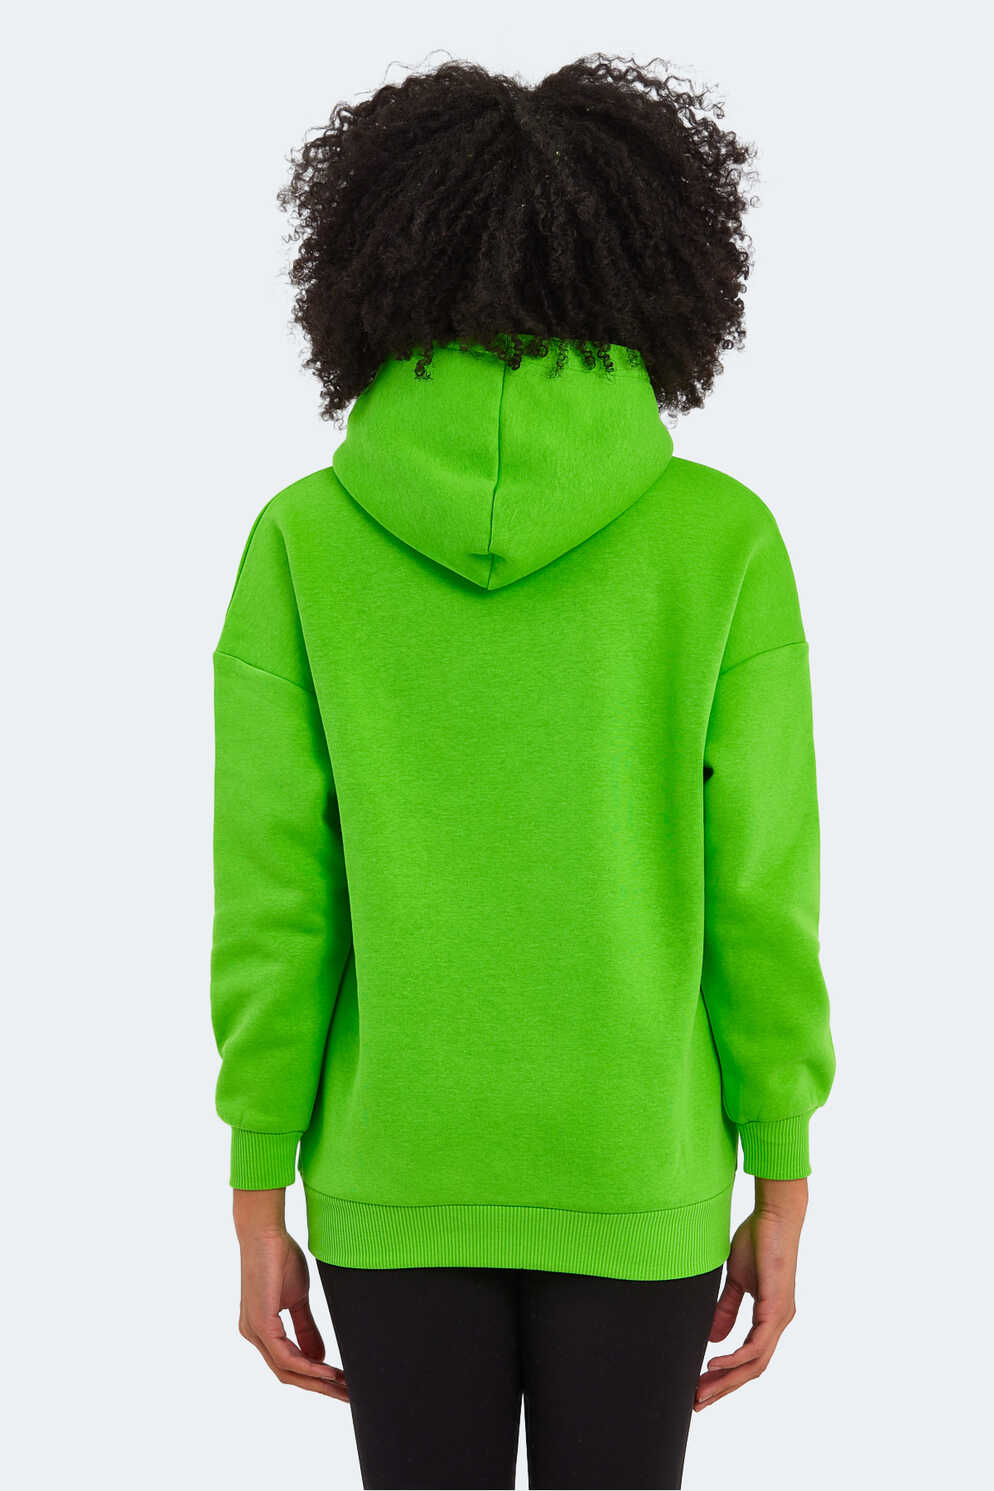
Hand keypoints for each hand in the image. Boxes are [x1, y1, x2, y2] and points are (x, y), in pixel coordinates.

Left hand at [233, 1188, 348, 1401]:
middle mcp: (254, 1336)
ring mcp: (255, 1332)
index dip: (316, 1379)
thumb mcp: (299, 1298)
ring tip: (344, 1387)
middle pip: (289, 1375)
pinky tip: (328, 1371)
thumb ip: (307, 1328)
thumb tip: (320, 1358)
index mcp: (262, 1331)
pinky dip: (308, 1367)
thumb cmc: (279, 1258)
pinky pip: (285, 1357)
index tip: (342, 1385)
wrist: (266, 1232)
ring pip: (287, 1371)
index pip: (289, 1365)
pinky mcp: (261, 1324)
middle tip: (349, 1397)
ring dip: (317, 1382)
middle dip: (320, 1388)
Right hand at [694, 1177, 806, 1409]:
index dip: (727, 1377)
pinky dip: (734, 1359)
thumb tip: (713, 1339)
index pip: (749, 1358)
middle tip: (697, 1403)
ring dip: (726, 1380)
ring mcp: (780, 1318)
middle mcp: (778, 1323)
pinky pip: (756, 1345)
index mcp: (771, 1318)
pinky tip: (714, 1364)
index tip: (701, 1388)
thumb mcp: (737, 1280)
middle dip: (723, 1389)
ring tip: (701, 1390)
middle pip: (752, 1370)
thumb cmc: (758, 1240)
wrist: (775, 1215)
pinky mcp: (776, 1308)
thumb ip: (727, 1308)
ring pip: (754, 1364)